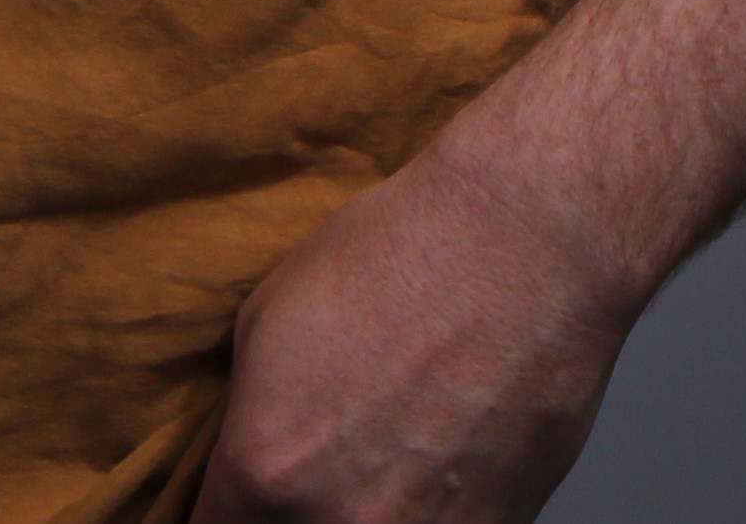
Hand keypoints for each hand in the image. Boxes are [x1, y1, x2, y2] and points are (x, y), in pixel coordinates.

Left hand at [193, 149, 636, 523]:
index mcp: (265, 470)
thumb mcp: (262, 326)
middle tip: (311, 462)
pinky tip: (433, 459)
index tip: (241, 492)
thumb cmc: (395, 262)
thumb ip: (247, 422)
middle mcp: (343, 523)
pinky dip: (428, 514)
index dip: (226, 509)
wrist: (519, 250)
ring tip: (379, 456)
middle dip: (286, 514)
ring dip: (360, 514)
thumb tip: (246, 469)